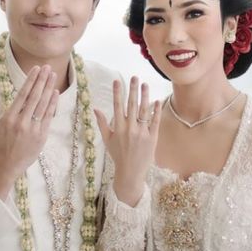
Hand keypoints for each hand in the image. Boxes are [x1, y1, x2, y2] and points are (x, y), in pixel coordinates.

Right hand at [0, 65, 58, 198]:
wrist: (6, 167)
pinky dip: (52, 104)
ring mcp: (32, 129)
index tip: (36, 69)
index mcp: (8, 117)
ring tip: (53, 76)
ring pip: (43, 105)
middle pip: (34, 96)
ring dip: (49, 88)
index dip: (30, 80)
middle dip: (42, 80)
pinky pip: (48, 117)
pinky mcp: (41, 136)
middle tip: (48, 68)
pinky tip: (55, 93)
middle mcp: (21, 122)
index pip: (22, 94)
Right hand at [94, 77, 161, 206]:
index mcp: (118, 128)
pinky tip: (156, 100)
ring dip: (145, 96)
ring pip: (143, 111)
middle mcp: (129, 129)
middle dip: (133, 90)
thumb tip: (95, 109)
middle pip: (131, 105)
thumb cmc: (118, 156)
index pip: (117, 106)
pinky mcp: (152, 138)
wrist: (130, 173)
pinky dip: (155, 111)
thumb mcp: (107, 140)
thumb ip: (102, 123)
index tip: (117, 81)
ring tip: (145, 84)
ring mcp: (142, 133)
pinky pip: (154, 122)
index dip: (117, 93)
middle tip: (134, 77)